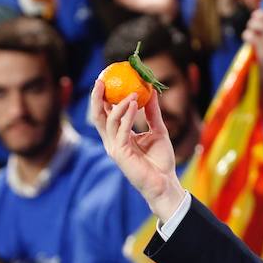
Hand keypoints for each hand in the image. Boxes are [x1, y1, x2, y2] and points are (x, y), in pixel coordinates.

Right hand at [90, 80, 184, 221]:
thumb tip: (151, 91)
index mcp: (119, 136)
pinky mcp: (120, 154)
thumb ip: (152, 112)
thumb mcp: (158, 130)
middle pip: (97, 116)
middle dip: (96, 98)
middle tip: (101, 80)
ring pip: (109, 121)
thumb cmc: (161, 160)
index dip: (103, 98)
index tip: (107, 79)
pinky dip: (127, 115)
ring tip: (133, 93)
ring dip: (120, 104)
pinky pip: (121, 130)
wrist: (165, 182)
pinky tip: (135, 104)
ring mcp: (115, 148)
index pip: (106, 114)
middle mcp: (113, 141)